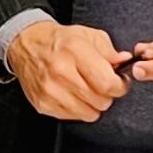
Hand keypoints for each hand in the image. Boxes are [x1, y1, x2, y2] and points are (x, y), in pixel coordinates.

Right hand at [8, 19, 129, 123]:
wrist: (27, 46)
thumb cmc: (59, 41)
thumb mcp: (88, 36)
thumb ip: (110, 50)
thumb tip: (124, 62)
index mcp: (75, 51)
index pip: (107, 83)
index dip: (120, 86)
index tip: (120, 83)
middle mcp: (61, 72)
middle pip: (101, 101)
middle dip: (107, 94)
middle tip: (101, 84)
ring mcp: (51, 90)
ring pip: (89, 113)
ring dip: (93, 104)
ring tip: (87, 89)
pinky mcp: (43, 104)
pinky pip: (73, 117)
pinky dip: (77, 108)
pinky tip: (73, 94)